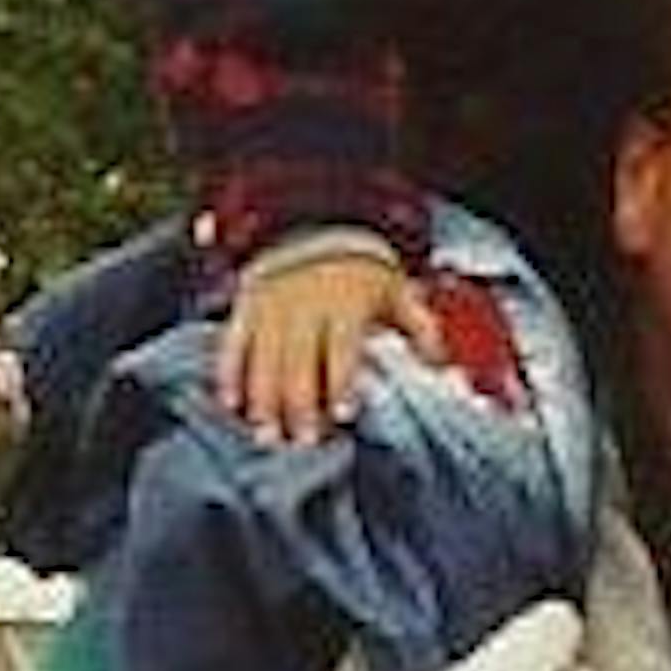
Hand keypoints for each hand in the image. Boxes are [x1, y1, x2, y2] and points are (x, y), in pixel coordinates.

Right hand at [216, 251, 441, 442]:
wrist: (316, 228)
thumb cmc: (362, 273)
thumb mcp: (398, 292)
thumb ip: (421, 330)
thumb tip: (441, 366)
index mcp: (344, 304)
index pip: (341, 349)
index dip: (342, 384)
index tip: (343, 415)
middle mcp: (304, 306)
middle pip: (298, 363)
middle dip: (299, 406)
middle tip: (302, 442)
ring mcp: (271, 308)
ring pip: (262, 361)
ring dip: (263, 402)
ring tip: (267, 436)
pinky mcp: (246, 309)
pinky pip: (233, 345)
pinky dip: (230, 375)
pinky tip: (232, 405)